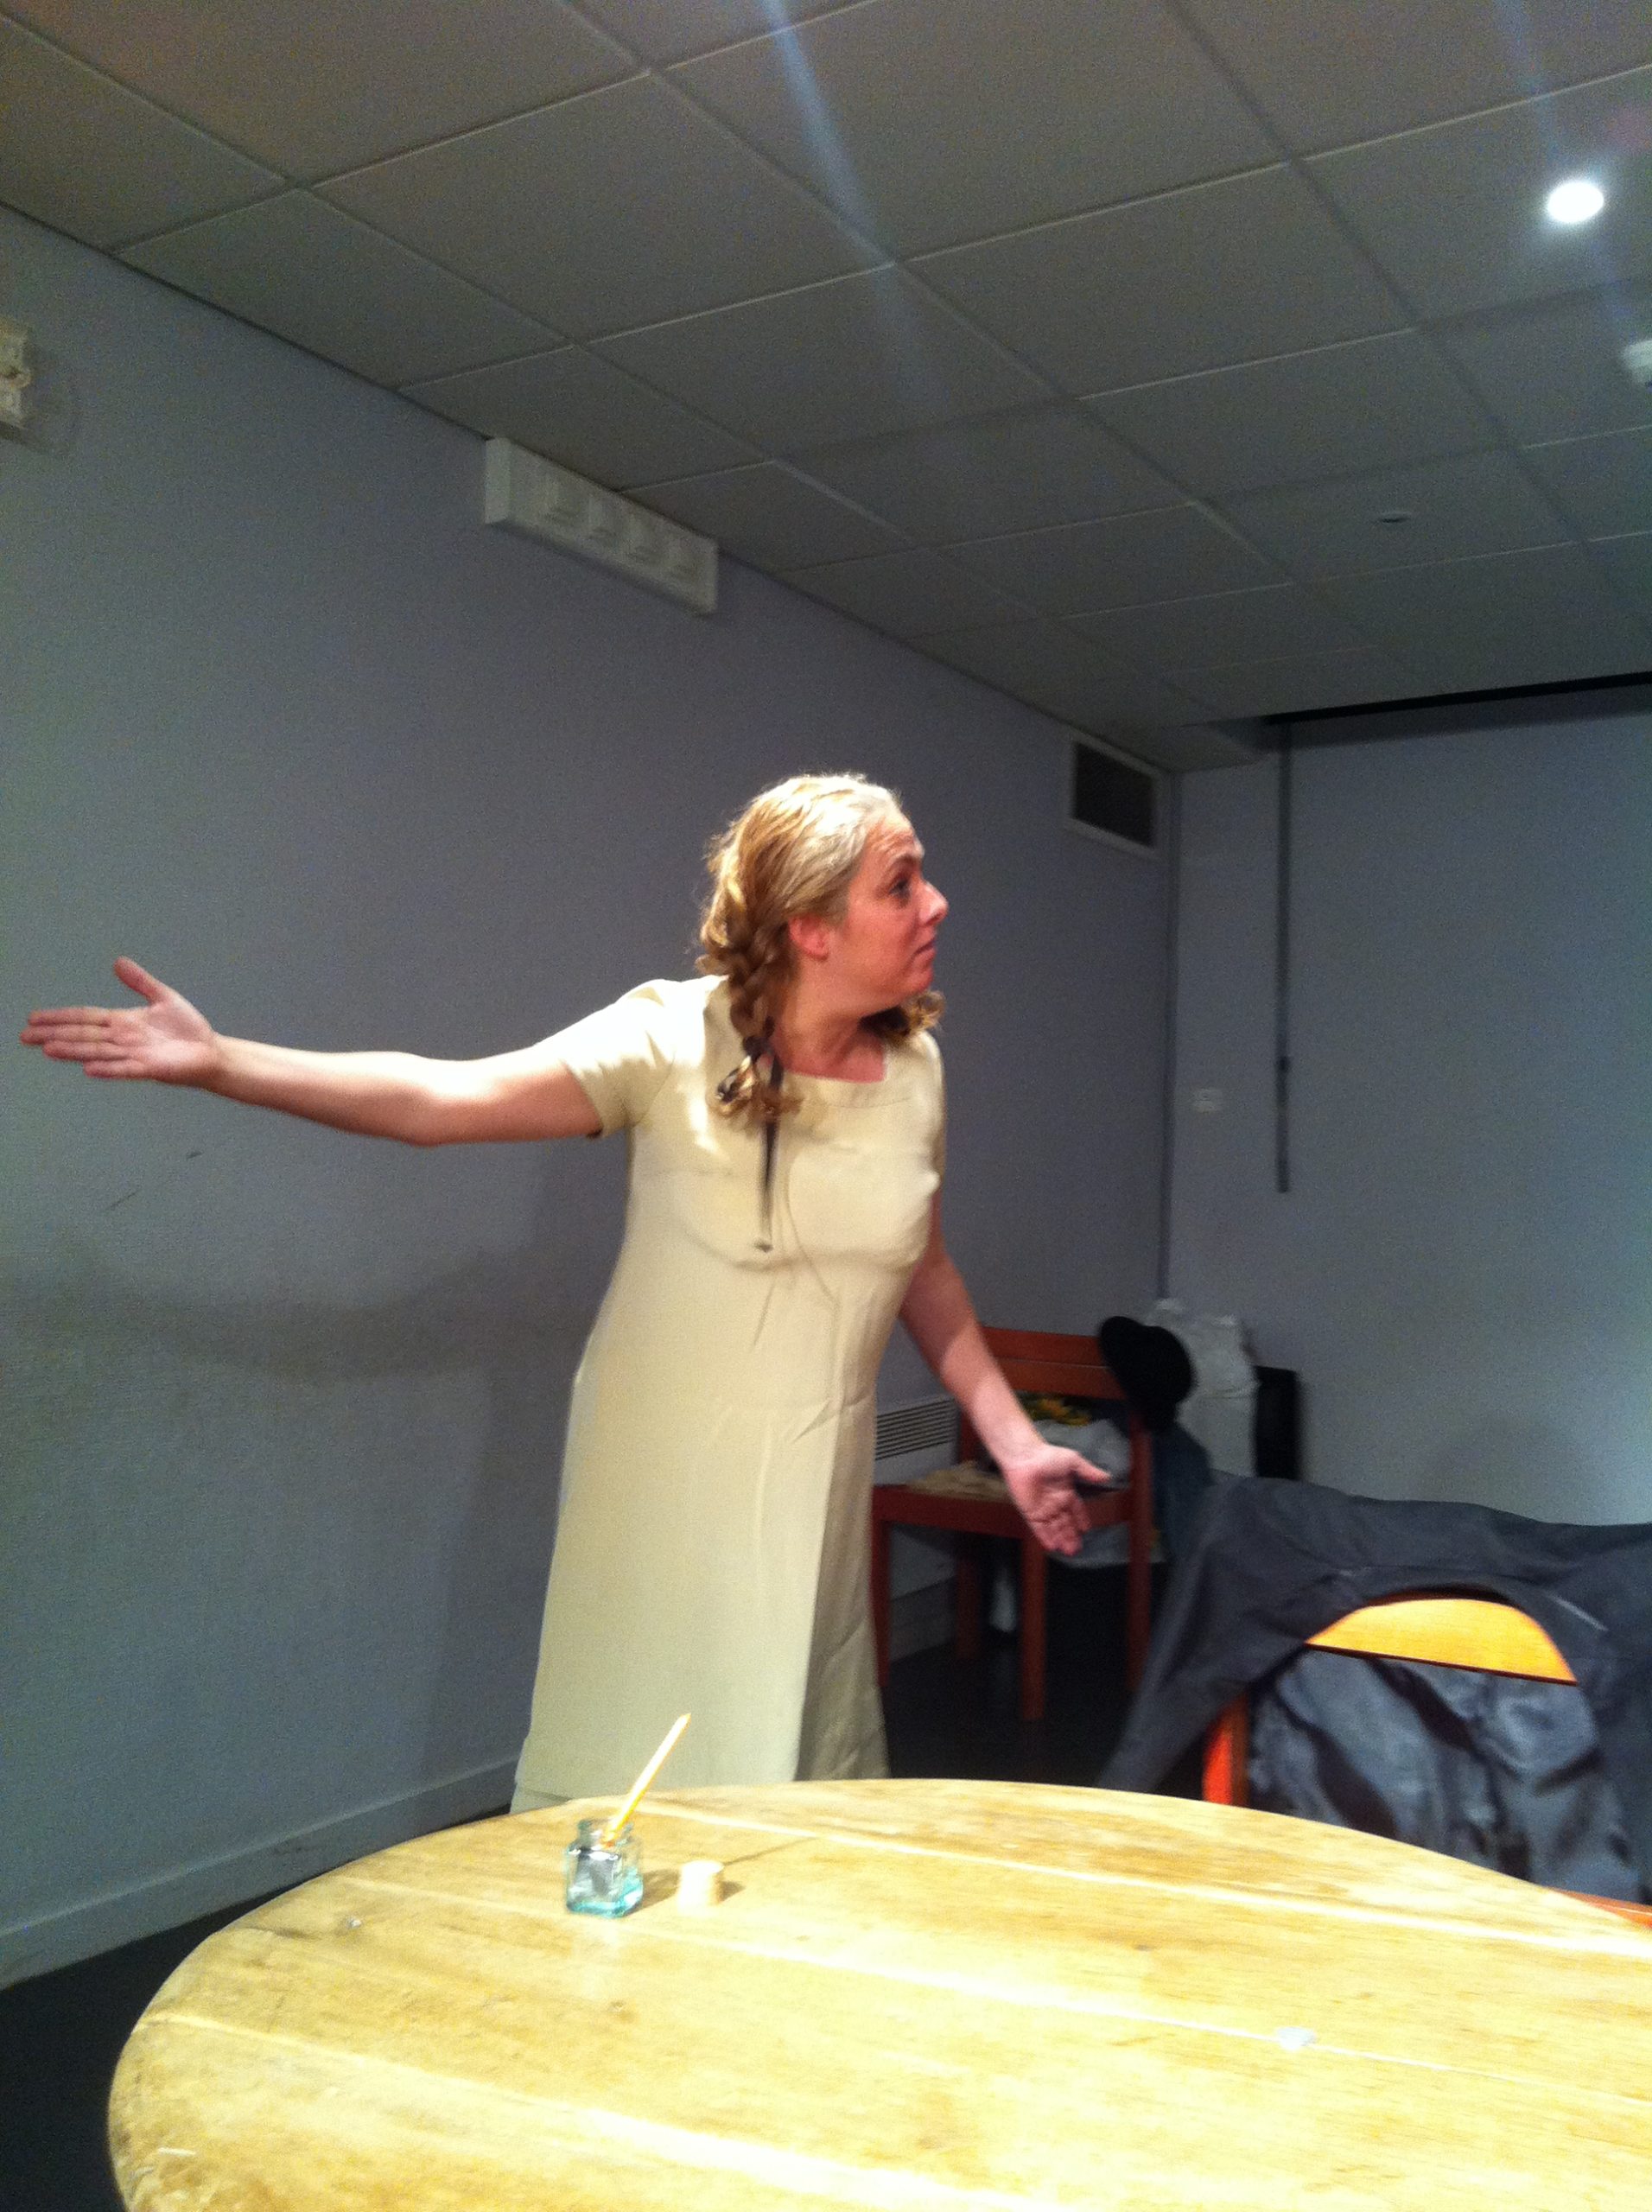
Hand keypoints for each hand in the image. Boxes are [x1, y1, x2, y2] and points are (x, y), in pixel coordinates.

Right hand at [20, 958, 221, 1085]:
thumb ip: (140, 981)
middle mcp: (123, 1040)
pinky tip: (89, 1069)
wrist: (210, 1051)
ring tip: (47, 1049)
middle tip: (25, 1036)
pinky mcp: (150, 1069)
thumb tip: (117, 962)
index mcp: (123, 1022)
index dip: (60, 1017)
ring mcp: (134, 1055)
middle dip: (54, 1034)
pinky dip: (108, 1069)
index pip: (85, 1018)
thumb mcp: (163, 997)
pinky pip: (125, 1069)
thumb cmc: (187, 1028)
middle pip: (83, 1035)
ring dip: (73, 1050)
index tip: (34, 1018)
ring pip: (97, 1052)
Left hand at [999, 1442, 1117, 1556]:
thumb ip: (1089, 1472)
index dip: (1081, 1519)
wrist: (1025, 1457)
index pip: (1076, 1510)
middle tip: (1077, 1549)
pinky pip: (1039, 1528)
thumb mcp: (1073, 1462)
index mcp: (1066, 1491)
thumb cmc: (1047, 1455)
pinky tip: (1052, 1547)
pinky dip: (1045, 1538)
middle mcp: (1055, 1502)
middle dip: (1071, 1536)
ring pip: (1054, 1528)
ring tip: (1069, 1551)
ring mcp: (1042, 1508)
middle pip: (1065, 1523)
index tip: (1085, 1529)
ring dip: (1061, 1540)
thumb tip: (1107, 1477)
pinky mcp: (1030, 1512)